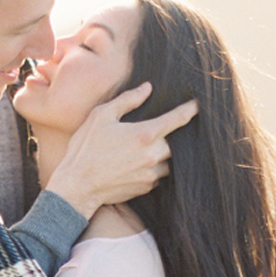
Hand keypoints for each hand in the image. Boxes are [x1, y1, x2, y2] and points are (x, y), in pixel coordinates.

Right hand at [46, 84, 198, 220]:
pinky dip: (153, 167)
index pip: (177, 119)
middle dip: (172, 135)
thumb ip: (127, 100)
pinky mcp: (146, 188)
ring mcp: (151, 174)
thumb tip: (147, 88)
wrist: (77, 187)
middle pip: (176, 142)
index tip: (198, 105)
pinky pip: (158, 175)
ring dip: (163, 153)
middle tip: (163, 129)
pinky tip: (138, 163)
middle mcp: (153, 155)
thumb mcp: (101, 116)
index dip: (190, 109)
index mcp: (144, 134)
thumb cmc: (85, 148)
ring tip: (148, 147)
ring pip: (169, 161)